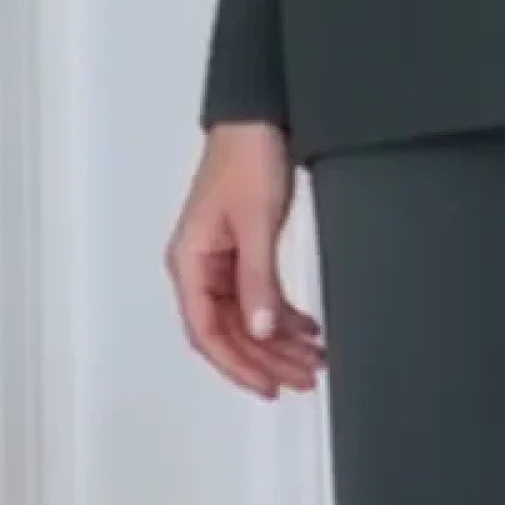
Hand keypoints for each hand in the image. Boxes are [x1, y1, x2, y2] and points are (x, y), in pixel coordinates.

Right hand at [166, 123, 325, 400]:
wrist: (257, 117)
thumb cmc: (247, 159)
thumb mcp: (256, 223)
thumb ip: (257, 280)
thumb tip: (261, 331)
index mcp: (189, 263)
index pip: (209, 332)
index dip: (239, 366)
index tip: (270, 387)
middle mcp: (199, 268)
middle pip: (231, 331)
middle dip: (268, 358)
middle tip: (307, 378)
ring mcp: (220, 262)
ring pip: (248, 318)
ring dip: (279, 341)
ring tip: (315, 360)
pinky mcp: (242, 252)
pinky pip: (259, 297)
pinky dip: (283, 315)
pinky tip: (308, 329)